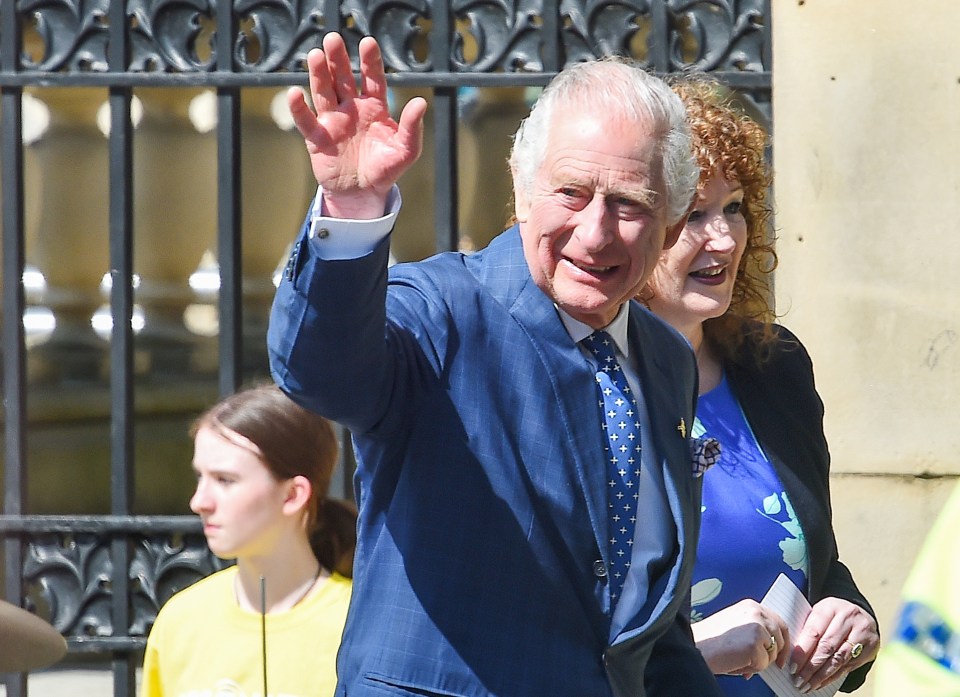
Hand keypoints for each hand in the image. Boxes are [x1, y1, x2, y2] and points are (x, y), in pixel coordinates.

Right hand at [286, 32, 426, 218]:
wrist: (363, 194)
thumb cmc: (386, 170)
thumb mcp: (406, 150)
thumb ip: (412, 127)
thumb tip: (421, 102)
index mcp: (374, 107)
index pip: (372, 79)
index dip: (369, 62)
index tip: (368, 43)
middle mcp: (351, 109)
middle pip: (343, 78)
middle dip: (338, 60)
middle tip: (333, 39)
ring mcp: (333, 121)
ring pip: (324, 92)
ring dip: (318, 74)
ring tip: (315, 55)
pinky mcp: (317, 138)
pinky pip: (306, 121)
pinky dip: (299, 108)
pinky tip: (295, 93)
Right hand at [693, 599, 789, 678]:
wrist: (693, 645)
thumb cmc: (709, 638)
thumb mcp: (735, 624)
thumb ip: (753, 629)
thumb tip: (767, 647)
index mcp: (751, 605)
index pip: (778, 622)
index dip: (781, 640)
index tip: (780, 654)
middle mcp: (756, 613)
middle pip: (781, 637)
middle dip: (775, 654)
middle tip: (768, 664)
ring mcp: (758, 628)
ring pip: (772, 653)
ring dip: (759, 661)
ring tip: (738, 659)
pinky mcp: (755, 645)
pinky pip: (763, 665)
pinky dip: (751, 668)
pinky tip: (735, 662)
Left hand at [788, 597, 879, 692]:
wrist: (860, 614)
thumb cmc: (832, 616)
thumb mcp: (819, 614)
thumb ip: (807, 629)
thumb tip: (790, 654)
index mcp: (830, 607)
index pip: (814, 632)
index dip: (803, 652)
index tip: (793, 667)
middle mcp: (848, 617)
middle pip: (827, 647)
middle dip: (811, 667)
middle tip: (799, 681)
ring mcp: (862, 631)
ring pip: (839, 658)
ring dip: (821, 675)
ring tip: (808, 685)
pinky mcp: (871, 646)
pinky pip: (849, 665)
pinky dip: (833, 676)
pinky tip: (822, 683)